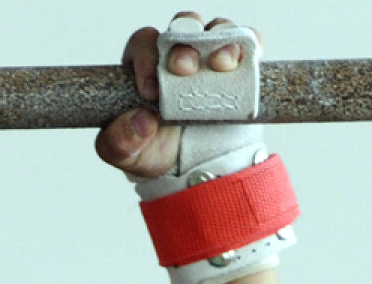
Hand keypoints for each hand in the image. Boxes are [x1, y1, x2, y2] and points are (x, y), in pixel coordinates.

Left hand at [95, 12, 258, 178]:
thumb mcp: (125, 153)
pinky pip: (248, 44)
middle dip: (184, 44)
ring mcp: (209, 57)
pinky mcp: (237, 67)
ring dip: (221, 42)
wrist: (183, 167)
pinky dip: (251, 46)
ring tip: (221, 65)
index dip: (146, 58)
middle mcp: (177, 52)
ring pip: (216, 30)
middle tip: (184, 68)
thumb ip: (120, 141)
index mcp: (143, 65)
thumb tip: (141, 121)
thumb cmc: (149, 149)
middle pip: (182, 28)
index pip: (143, 44)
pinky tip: (249, 60)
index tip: (150, 90)